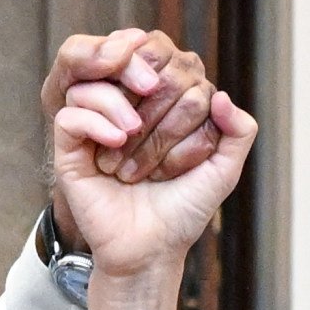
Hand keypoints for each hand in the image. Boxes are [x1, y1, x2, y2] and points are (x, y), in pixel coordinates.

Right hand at [46, 29, 252, 281]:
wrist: (150, 249)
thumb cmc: (183, 210)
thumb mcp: (223, 170)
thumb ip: (240, 132)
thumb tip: (221, 95)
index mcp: (162, 104)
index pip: (168, 60)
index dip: (180, 83)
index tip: (191, 120)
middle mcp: (128, 106)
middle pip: (136, 67)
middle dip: (157, 105)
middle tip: (164, 147)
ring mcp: (96, 125)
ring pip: (101, 81)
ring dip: (123, 106)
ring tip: (132, 135)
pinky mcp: (69, 147)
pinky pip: (71, 113)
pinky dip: (95, 120)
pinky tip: (115, 141)